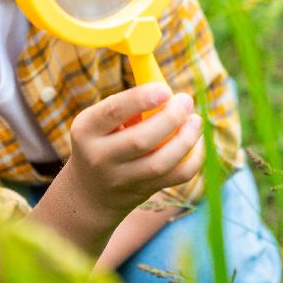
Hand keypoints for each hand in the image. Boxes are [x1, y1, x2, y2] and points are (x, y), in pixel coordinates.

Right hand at [64, 83, 203, 219]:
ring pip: (161, 163)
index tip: (165, 89)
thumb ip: (128, 107)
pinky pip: (176, 177)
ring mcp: (121, 179)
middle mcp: (99, 157)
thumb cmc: (102, 141)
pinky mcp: (142, 192)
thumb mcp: (100, 122)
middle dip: (170, 118)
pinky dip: (193, 159)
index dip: (141, 99)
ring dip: (185, 139)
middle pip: (141, 140)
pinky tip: (196, 142)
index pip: (114, 111)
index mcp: (86, 129)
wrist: (89, 191)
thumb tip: (167, 92)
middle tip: (186, 101)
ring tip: (195, 120)